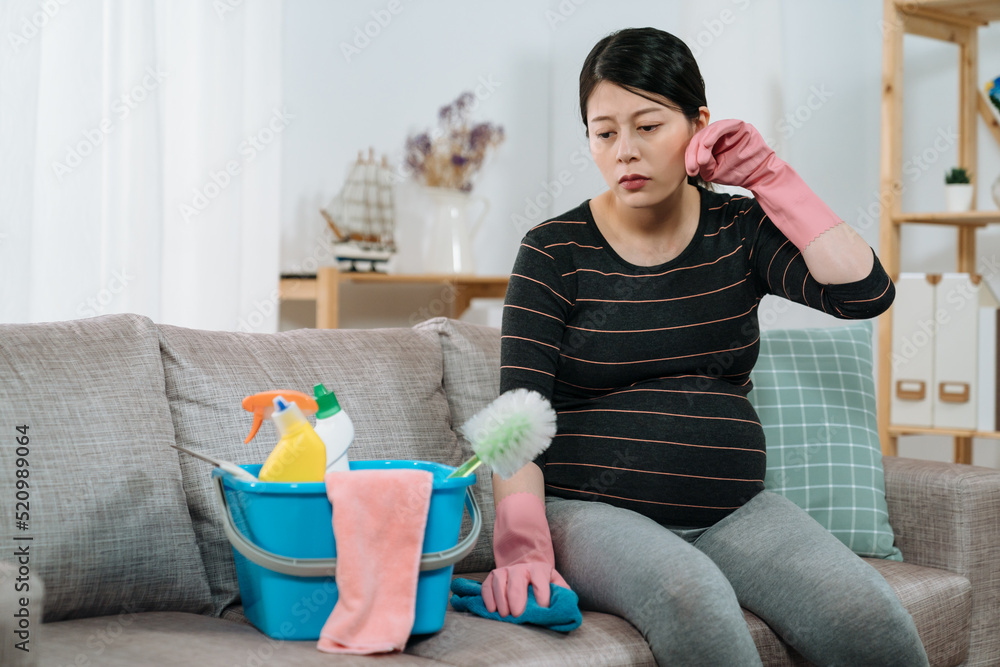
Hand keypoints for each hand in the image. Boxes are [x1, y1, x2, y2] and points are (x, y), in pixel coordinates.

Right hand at [482, 492, 569, 616]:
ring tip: (504, 614)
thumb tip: (566, 605)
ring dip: (501, 598)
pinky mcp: (493, 576)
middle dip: (517, 598)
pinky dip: (487, 597)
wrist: (526, 566)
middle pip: (517, 580)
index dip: (542, 593)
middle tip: (517, 614)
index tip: (542, 607)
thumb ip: (562, 592)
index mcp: (539, 569)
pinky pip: (487, 585)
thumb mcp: (555, 582)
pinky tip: (491, 609)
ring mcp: (505, 571)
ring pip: (500, 581)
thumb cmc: (542, 580)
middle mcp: (521, 568)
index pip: (540, 579)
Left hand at [685, 119, 777, 188]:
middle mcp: (718, 134)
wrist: (759, 174)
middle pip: (700, 137)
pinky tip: (707, 144)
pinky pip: (723, 126)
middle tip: (695, 167)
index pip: (695, 146)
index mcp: (710, 144)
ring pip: (709, 130)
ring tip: (701, 160)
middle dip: (695, 153)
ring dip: (702, 145)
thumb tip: (695, 158)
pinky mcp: (738, 125)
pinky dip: (713, 134)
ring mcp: (728, 128)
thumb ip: (702, 164)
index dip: (690, 157)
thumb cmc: (737, 172)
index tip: (691, 172)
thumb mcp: (713, 172)